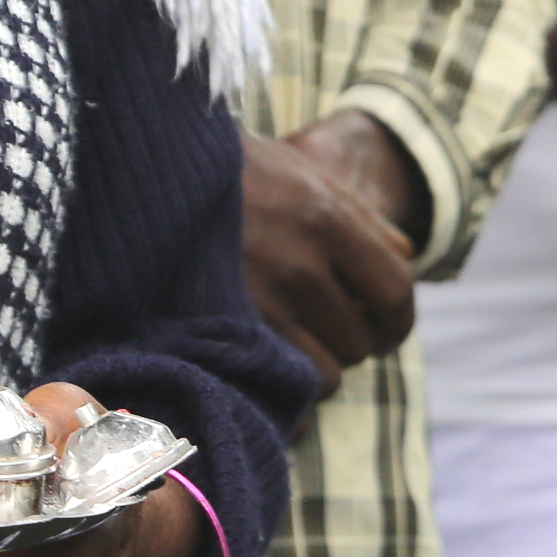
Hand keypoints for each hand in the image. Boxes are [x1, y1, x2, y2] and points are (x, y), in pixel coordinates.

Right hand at [242, 116, 419, 385]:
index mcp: (326, 219)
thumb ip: (358, 213)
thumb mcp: (300, 171)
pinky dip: (281, 384)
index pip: (395, 293)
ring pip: (324, 374)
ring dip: (316, 367)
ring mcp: (257, 303)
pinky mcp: (221, 332)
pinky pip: (278, 386)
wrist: (149, 170)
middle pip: (360, 341)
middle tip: (328, 330)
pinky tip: (270, 364)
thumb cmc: (230, 170)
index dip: (398, 322)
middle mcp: (298, 265)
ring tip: (294, 344)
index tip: (386, 329)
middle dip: (352, 342)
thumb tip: (407, 254)